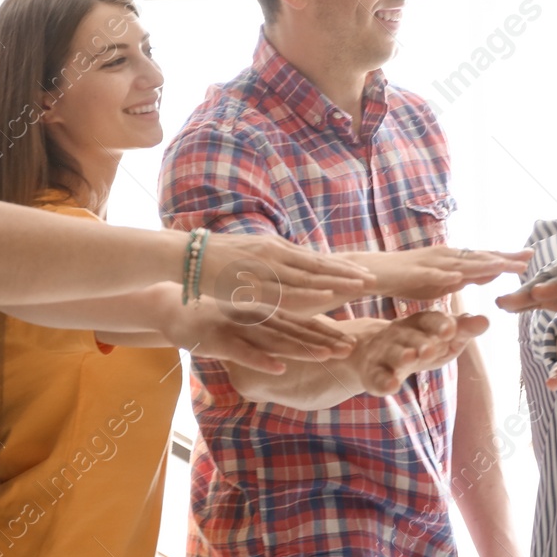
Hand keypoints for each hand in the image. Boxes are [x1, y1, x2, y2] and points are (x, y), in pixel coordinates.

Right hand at [168, 306, 355, 373]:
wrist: (173, 310)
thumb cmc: (213, 317)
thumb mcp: (245, 322)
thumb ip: (267, 328)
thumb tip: (292, 342)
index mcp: (265, 314)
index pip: (302, 323)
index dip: (327, 332)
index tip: (351, 340)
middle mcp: (258, 319)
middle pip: (296, 331)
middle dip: (325, 340)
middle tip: (350, 348)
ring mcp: (240, 329)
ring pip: (276, 340)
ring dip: (303, 348)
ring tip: (327, 355)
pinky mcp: (221, 340)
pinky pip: (244, 352)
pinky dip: (262, 360)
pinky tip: (279, 367)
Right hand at [198, 233, 373, 316]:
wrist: (185, 256)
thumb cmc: (217, 259)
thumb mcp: (252, 256)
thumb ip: (273, 262)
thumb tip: (293, 264)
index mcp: (275, 251)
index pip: (315, 260)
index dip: (340, 267)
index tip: (363, 272)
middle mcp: (273, 258)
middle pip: (315, 268)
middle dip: (344, 275)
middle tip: (372, 280)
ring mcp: (261, 272)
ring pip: (303, 282)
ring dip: (331, 287)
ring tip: (357, 289)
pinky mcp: (247, 289)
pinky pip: (278, 298)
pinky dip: (301, 301)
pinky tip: (320, 305)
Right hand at [356, 310, 488, 394]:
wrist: (373, 351)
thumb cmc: (419, 343)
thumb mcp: (442, 337)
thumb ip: (462, 330)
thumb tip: (486, 320)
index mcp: (419, 322)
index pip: (430, 319)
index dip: (440, 324)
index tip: (451, 330)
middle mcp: (400, 333)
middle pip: (411, 336)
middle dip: (421, 342)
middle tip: (431, 349)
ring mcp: (384, 352)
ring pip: (393, 353)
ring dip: (401, 355)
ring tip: (409, 358)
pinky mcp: (372, 372)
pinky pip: (377, 376)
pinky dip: (383, 381)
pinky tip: (391, 386)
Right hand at [359, 248, 531, 300]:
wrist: (374, 272)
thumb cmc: (407, 278)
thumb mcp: (441, 280)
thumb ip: (462, 277)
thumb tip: (486, 275)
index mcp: (452, 259)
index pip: (484, 257)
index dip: (506, 257)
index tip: (529, 257)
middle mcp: (445, 256)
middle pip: (479, 256)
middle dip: (504, 256)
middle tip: (529, 256)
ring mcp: (431, 263)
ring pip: (461, 263)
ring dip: (483, 263)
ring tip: (504, 265)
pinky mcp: (416, 273)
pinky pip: (434, 275)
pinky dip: (448, 275)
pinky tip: (461, 277)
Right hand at [496, 248, 556, 349]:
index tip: (542, 293)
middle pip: (553, 276)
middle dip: (533, 288)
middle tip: (512, 299)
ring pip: (541, 282)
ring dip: (522, 293)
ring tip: (502, 304)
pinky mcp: (556, 283)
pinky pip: (538, 291)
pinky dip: (524, 298)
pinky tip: (505, 305)